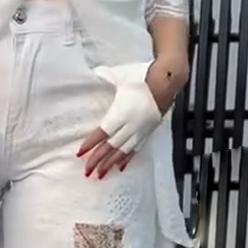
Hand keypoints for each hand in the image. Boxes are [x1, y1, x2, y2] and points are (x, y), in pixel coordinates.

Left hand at [77, 57, 187, 179]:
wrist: (167, 80)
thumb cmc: (143, 77)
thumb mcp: (121, 75)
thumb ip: (106, 76)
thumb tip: (95, 73)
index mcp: (121, 113)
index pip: (102, 133)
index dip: (91, 144)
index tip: (80, 153)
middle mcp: (130, 124)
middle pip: (111, 146)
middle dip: (98, 159)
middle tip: (87, 171)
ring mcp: (140, 129)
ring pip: (123, 151)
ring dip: (110, 163)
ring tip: (101, 174)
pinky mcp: (148, 131)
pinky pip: (137, 148)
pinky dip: (127, 158)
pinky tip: (121, 167)